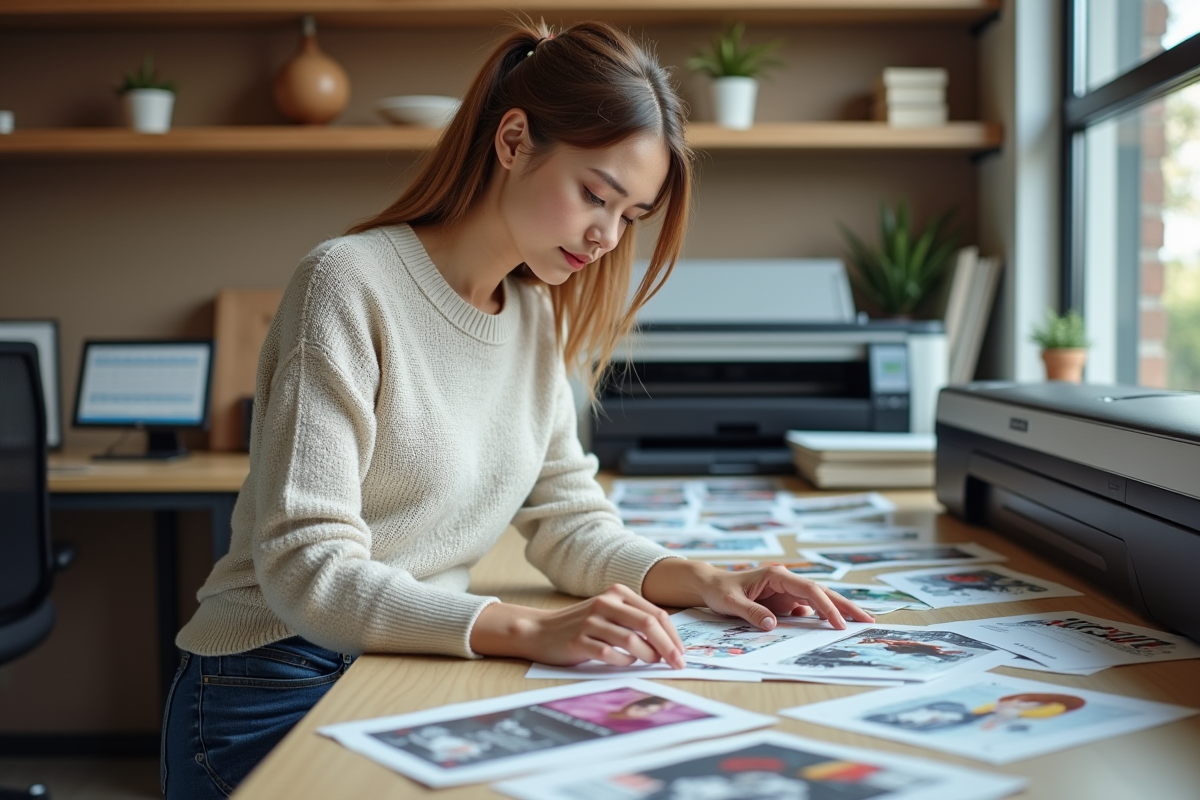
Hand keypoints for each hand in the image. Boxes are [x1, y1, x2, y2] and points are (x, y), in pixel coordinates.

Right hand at [470, 584, 686, 668]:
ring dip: (647, 656)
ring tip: (650, 663)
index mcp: (617, 593)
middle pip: (648, 624)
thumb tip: (670, 642)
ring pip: (631, 640)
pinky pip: (609, 654)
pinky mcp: (578, 641)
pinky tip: (625, 663)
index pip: (656, 613)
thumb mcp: (609, 613)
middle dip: (668, 647)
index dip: (673, 635)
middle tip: (677, 664)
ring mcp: (590, 621)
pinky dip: (623, 662)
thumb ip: (635, 620)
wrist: (540, 631)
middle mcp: (605, 603)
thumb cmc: (581, 625)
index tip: (682, 653)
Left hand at [642, 558, 874, 631]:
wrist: (710, 587)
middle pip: (822, 593)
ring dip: (838, 612)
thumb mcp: (730, 602)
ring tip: (861, 623)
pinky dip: (823, 619)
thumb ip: (751, 612)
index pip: (809, 590)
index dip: (826, 606)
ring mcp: (787, 593)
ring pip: (819, 602)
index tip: (838, 623)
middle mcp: (786, 582)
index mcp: (776, 575)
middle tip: (869, 620)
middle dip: (845, 606)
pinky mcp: (784, 604)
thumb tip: (773, 624)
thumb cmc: (719, 590)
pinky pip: (808, 612)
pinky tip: (836, 629)